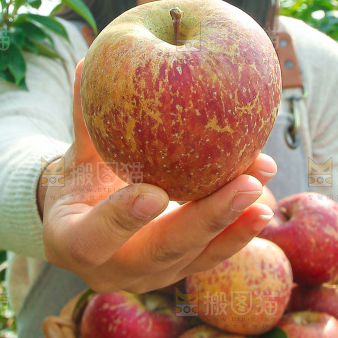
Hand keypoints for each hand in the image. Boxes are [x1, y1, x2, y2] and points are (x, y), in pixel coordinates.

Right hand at [40, 59, 277, 293]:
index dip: (122, 218)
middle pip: (162, 251)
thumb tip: (91, 60)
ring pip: (196, 255)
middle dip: (207, 220)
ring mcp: (150, 277)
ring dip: (234, 223)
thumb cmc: (78, 180)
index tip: (152, 192)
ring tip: (262, 189)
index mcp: (71, 242)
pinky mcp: (180, 271)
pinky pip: (212, 255)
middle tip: (243, 186)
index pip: (94, 237)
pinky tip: (265, 204)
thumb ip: (84, 116)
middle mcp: (112, 270)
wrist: (84, 224)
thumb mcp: (75, 153)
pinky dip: (239, 232)